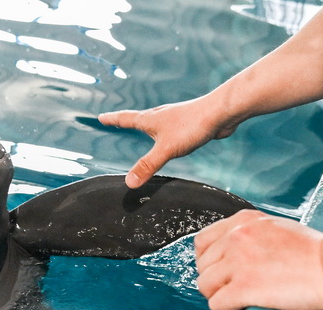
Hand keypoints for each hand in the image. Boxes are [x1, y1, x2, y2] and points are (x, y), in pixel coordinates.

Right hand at [98, 96, 238, 187]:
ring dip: (148, 124)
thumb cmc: (192, 126)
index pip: (126, 119)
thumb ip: (148, 165)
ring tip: (146, 126)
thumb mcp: (166, 150)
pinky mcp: (189, 122)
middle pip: (140, 117)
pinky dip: (166, 130)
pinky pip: (172, 127)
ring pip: (157, 121)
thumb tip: (128, 182)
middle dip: (128, 120)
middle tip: (118, 120)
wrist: (221, 112)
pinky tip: (174, 134)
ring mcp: (176, 118)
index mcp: (151, 119)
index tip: (101, 117)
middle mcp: (161, 115)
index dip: (113, 119)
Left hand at [194, 210, 322, 309]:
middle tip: (233, 293)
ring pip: (205, 286)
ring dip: (218, 299)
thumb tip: (234, 257)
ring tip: (237, 306)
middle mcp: (236, 237)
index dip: (209, 262)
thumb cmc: (318, 251)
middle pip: (202, 267)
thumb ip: (252, 237)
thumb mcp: (277, 229)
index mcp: (243, 222)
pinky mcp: (243, 286)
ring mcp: (237, 261)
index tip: (222, 274)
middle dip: (215, 282)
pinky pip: (216, 305)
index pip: (202, 242)